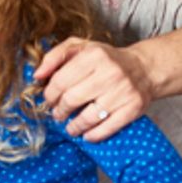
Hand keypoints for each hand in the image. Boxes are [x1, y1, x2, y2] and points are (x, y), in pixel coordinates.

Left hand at [35, 38, 153, 140]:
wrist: (144, 68)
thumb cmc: (106, 59)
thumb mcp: (81, 47)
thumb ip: (55, 56)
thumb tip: (37, 76)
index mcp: (94, 55)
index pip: (61, 80)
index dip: (50, 93)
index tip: (49, 99)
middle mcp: (110, 73)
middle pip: (72, 99)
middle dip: (60, 111)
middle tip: (58, 113)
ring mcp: (122, 92)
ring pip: (88, 117)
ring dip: (74, 127)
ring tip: (70, 127)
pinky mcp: (133, 108)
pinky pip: (108, 128)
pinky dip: (94, 135)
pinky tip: (87, 135)